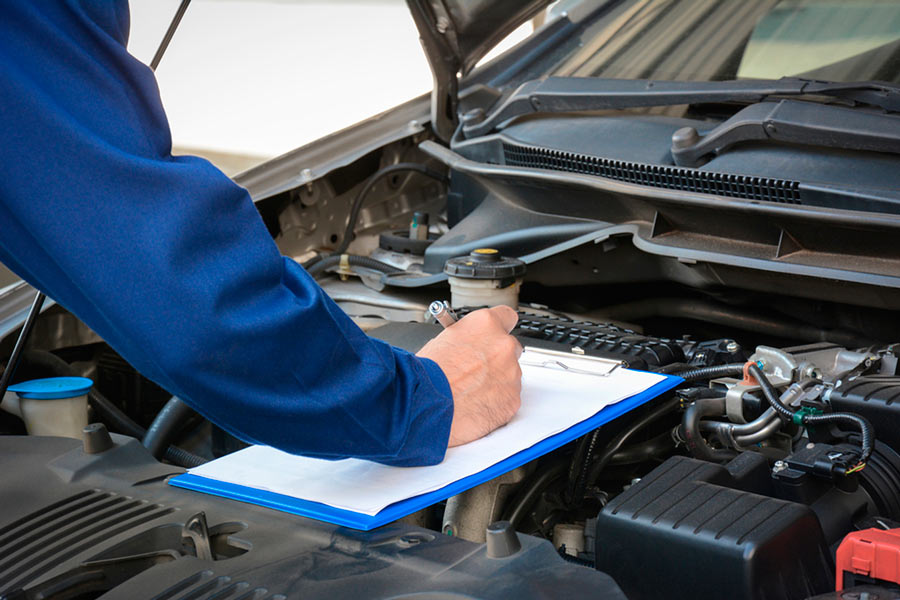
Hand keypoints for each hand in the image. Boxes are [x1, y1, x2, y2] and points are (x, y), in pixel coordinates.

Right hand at [417, 305, 522, 446]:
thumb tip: (467, 345)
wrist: (427, 406)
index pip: (506, 316)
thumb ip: (464, 340)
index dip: (498, 328)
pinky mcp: (513, 399)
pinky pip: (508, 398)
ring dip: (496, 381)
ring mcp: (511, 373)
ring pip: (510, 375)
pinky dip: (496, 402)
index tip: (494, 336)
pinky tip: (475, 404)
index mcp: (485, 324)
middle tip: (476, 369)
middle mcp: (503, 345)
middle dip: (496, 358)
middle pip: (509, 348)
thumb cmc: (427, 375)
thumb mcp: (441, 341)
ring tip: (470, 391)